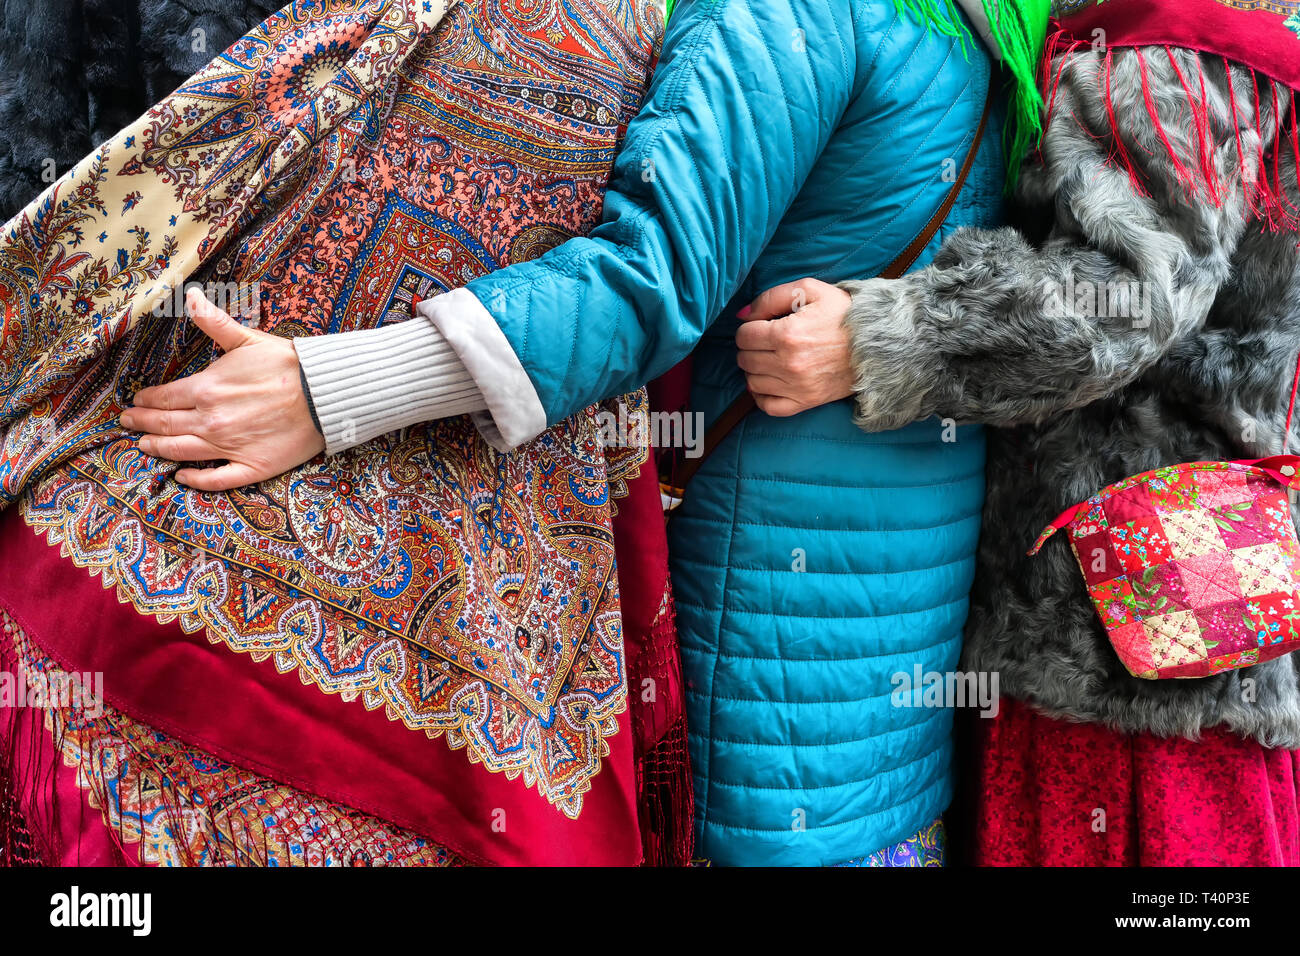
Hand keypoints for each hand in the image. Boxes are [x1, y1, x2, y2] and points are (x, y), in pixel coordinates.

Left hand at [119, 288, 324, 490]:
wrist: (324, 393)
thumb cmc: (287, 365)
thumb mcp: (247, 339)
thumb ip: (213, 321)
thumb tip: (191, 295)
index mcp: (206, 389)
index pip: (162, 398)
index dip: (145, 400)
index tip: (135, 400)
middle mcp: (210, 421)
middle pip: (164, 425)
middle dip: (141, 423)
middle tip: (127, 423)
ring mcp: (229, 447)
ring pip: (181, 452)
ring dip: (157, 448)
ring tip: (143, 446)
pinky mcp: (250, 466)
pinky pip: (215, 479)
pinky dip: (195, 480)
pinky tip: (181, 477)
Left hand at [735, 277, 854, 416]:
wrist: (879, 343)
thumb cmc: (844, 313)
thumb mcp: (810, 290)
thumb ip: (770, 298)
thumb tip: (742, 315)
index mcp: (788, 334)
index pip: (744, 336)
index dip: (749, 328)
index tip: (762, 326)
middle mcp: (789, 364)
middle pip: (745, 359)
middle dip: (751, 348)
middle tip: (767, 341)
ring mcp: (797, 386)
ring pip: (752, 382)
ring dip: (756, 370)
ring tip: (770, 359)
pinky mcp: (806, 402)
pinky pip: (768, 407)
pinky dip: (762, 396)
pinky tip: (770, 382)